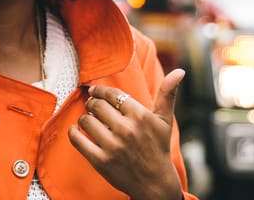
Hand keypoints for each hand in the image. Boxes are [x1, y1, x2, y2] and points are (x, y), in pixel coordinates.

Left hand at [69, 69, 185, 199]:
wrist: (154, 182)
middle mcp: (126, 129)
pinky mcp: (100, 160)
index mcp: (140, 116)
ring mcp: (112, 146)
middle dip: (91, 102)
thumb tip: (179, 71)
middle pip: (97, 105)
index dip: (100, 90)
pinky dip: (73, 132)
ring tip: (87, 118)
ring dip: (84, 117)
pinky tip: (75, 129)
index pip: (112, 94)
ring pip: (86, 120)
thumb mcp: (164, 120)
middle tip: (91, 104)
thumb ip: (168, 93)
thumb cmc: (158, 147)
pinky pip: (78, 140)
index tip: (94, 91)